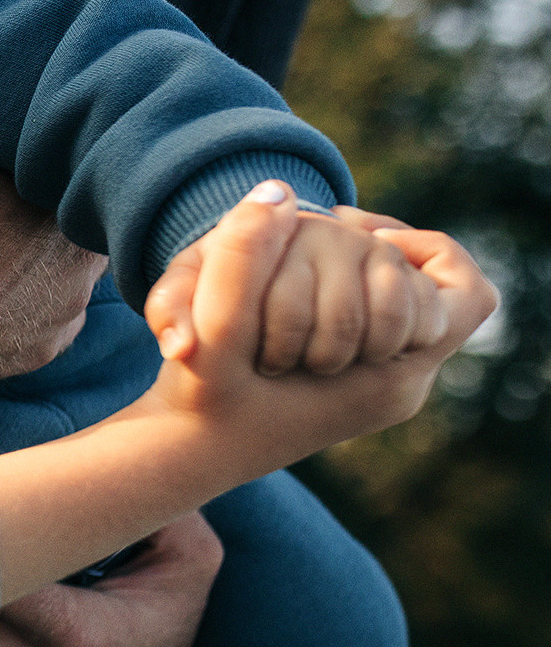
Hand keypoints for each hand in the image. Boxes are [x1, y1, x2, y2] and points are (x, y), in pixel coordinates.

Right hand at [0, 0, 103, 451]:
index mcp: (62, 182)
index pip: (88, 130)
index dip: (67, 110)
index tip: (44, 93)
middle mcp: (83, 253)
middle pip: (81, 185)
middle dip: (53, 164)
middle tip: (11, 142)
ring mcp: (65, 310)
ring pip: (73, 248)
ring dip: (44, 228)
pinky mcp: (38, 351)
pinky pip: (49, 306)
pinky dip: (23, 287)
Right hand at [143, 182, 496, 466]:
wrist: (185, 454)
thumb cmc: (199, 399)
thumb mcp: (212, 324)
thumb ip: (241, 254)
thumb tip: (277, 192)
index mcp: (386, 381)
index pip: (462, 294)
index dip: (422, 251)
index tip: (361, 238)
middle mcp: (396, 386)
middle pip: (432, 290)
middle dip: (379, 258)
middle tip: (324, 246)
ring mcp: (377, 385)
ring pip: (408, 299)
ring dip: (359, 272)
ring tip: (304, 265)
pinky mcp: (354, 380)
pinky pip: (383, 318)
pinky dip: (348, 293)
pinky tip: (299, 284)